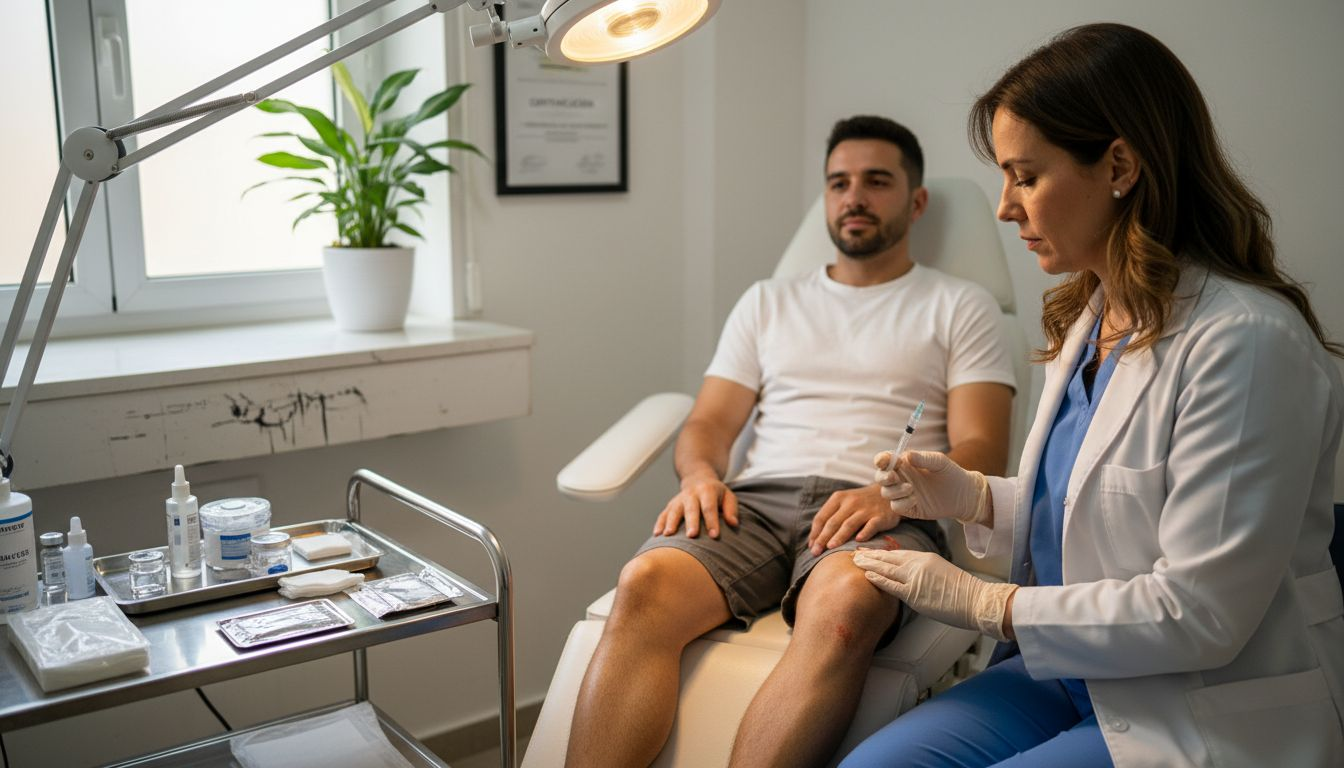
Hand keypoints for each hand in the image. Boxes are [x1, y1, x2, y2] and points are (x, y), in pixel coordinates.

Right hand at [654, 472, 738, 537]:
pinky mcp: (670, 505)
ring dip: (670, 523)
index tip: (714, 535)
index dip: (712, 521)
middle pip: (691, 509)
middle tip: (692, 535)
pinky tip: (656, 535)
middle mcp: (691, 494)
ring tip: (668, 535)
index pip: (710, 507)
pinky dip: (659, 524)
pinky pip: (663, 514)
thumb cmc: (716, 493)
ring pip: (674, 511)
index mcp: (707, 491)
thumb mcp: (728, 496)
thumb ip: (731, 509)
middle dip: (691, 522)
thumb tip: (733, 523)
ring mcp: (679, 499)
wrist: (697, 478)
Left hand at [807, 484, 901, 554]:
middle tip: (816, 552)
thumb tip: (814, 540)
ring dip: (839, 536)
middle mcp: (851, 502)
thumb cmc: (861, 503)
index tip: (811, 546)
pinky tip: (858, 541)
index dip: (815, 533)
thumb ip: (831, 517)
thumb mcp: (844, 503)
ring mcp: (866, 509)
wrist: (889, 493)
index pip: (822, 517)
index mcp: (838, 498)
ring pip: (849, 524)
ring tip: (830, 548)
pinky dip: (864, 533)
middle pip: (833, 522)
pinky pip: (871, 526)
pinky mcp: (880, 517)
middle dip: (822, 538)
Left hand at [853, 549, 1017, 641]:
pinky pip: (892, 585)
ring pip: (887, 569)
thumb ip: (923, 571)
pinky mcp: (915, 594)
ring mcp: (916, 578)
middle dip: (870, 555)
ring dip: (869, 565)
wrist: (977, 600)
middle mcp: (919, 564)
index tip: (868, 551)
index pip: (897, 553)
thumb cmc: (962, 591)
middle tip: (855, 553)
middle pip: (888, 557)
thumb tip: (910, 576)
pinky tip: (867, 576)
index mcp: (925, 558)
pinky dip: (878, 579)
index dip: (880, 552)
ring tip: (855, 561)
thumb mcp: (941, 572)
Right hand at [873, 450, 991, 526]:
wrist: (964, 495)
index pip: (885, 460)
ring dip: (895, 491)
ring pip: (886, 493)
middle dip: (883, 477)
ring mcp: (903, 494)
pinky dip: (902, 503)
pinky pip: (896, 507)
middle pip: (880, 477)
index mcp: (904, 464)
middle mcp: (901, 478)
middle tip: (894, 477)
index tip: (885, 461)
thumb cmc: (951, 474)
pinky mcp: (909, 508)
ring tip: (912, 489)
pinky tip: (915, 499)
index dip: (881, 460)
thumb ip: (923, 458)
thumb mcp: (939, 462)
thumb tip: (906, 456)